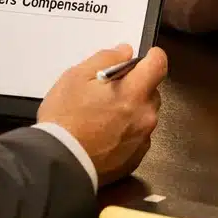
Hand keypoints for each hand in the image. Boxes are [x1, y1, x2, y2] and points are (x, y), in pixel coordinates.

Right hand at [38, 44, 167, 186]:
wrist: (59, 165)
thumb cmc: (64, 121)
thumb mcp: (76, 77)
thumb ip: (105, 59)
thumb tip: (124, 52)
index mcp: (133, 93)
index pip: (159, 64)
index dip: (152, 57)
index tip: (144, 57)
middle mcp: (144, 117)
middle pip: (151, 91)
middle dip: (135, 87)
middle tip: (108, 91)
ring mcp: (141, 140)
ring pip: (144, 115)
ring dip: (131, 110)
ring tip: (102, 115)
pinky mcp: (135, 159)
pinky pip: (138, 137)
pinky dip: (126, 132)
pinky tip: (104, 134)